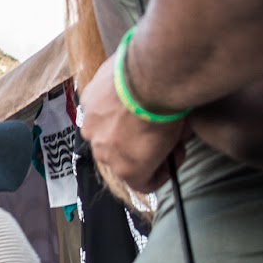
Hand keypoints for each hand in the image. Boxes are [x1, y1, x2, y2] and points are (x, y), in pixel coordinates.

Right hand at [78, 58, 187, 192]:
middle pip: (120, 156)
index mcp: (128, 170)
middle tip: (155, 129)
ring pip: (105, 132)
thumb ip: (167, 147)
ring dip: (119, 125)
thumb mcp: (177, 138)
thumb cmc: (167, 112)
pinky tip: (126, 91)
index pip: (144, 183)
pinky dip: (110, 104)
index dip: (161, 170)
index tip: (171, 155)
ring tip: (137, 107)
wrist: (150, 79)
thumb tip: (171, 140)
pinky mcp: (86, 103)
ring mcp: (91, 128)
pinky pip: (98, 109)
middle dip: (136, 146)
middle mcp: (104, 154)